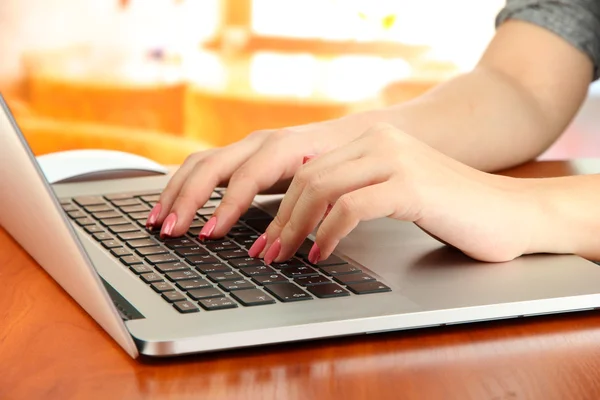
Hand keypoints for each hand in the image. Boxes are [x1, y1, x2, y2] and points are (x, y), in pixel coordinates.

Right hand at [146, 116, 370, 237]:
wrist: (350, 135)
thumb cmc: (343, 163)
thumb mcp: (334, 187)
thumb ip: (312, 212)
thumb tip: (288, 247)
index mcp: (284, 148)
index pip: (246, 177)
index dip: (226, 207)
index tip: (209, 234)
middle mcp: (259, 143)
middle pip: (210, 166)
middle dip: (186, 199)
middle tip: (170, 231)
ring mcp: (245, 146)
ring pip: (198, 163)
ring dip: (175, 192)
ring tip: (156, 222)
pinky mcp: (238, 154)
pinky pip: (201, 165)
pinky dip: (181, 186)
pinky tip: (168, 206)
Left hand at [256, 123, 537, 263]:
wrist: (511, 213)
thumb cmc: (449, 210)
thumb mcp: (392, 191)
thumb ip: (353, 190)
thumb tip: (302, 216)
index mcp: (369, 140)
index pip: (305, 167)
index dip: (275, 202)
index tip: (261, 235)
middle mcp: (378, 141)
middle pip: (305, 178)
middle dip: (276, 220)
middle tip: (262, 253)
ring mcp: (396, 160)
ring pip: (321, 189)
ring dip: (294, 229)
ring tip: (282, 257)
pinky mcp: (411, 186)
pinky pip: (352, 208)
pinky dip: (328, 234)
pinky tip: (321, 254)